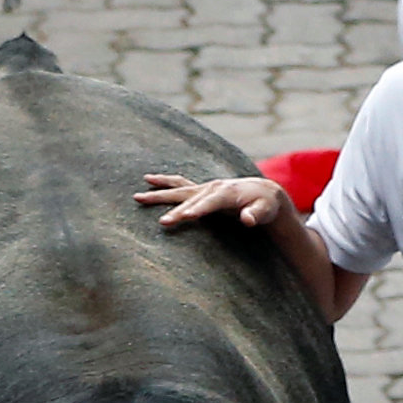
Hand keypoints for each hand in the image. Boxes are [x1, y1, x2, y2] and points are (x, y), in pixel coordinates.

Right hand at [137, 171, 287, 230]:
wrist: (263, 193)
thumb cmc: (264, 205)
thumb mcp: (265, 211)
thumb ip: (256, 215)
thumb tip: (248, 220)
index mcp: (228, 193)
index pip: (210, 203)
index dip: (197, 210)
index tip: (184, 218)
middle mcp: (213, 187)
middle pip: (189, 198)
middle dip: (175, 209)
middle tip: (161, 222)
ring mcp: (205, 187)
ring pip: (179, 190)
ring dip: (159, 193)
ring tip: (138, 196)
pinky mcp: (201, 190)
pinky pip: (179, 185)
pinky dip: (164, 183)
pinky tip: (149, 180)